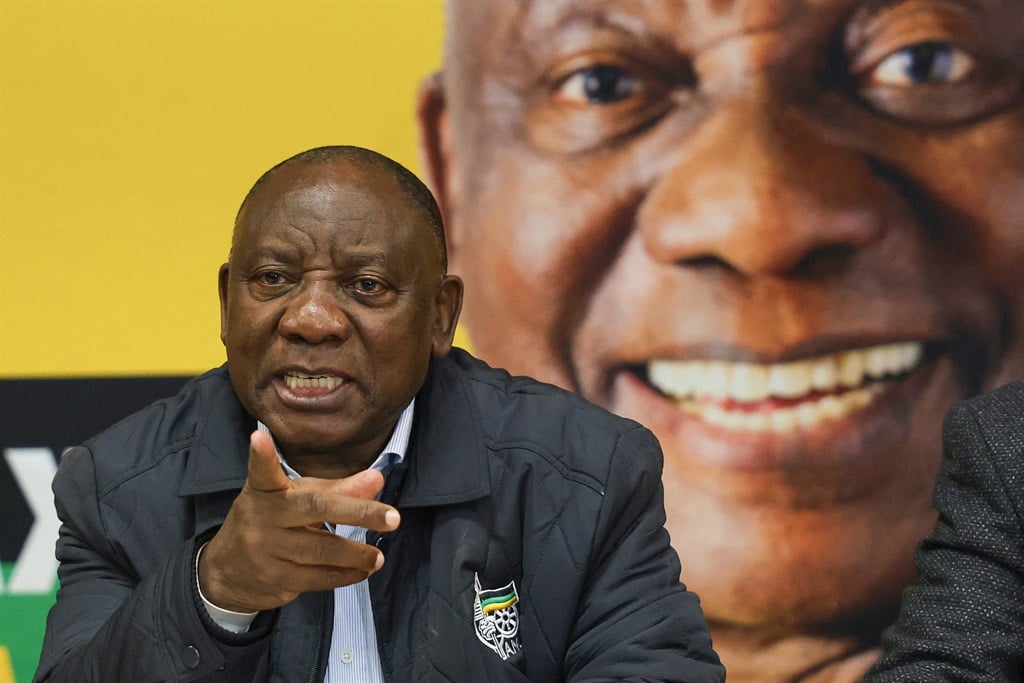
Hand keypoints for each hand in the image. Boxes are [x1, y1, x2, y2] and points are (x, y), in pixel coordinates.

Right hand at [198, 429, 400, 612]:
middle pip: (315, 509)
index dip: (261, 455)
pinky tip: (363, 570)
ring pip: (322, 550)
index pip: (263, 471)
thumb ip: (336, 490)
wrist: (228, 572)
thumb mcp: (296, 498)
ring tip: (379, 556)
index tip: (259, 437)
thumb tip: (377, 479)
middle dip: (358, 512)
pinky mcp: (275, 579)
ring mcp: (267, 550)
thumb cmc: (273, 522)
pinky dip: (345, 575)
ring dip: (357, 554)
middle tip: (393, 518)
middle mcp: (263, 517)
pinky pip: (318, 578)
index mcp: (265, 490)